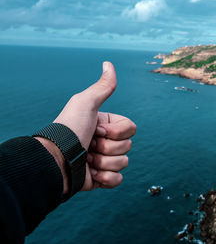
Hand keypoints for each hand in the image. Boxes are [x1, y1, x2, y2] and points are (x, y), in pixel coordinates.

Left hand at [52, 62, 135, 192]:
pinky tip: (92, 175)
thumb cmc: (69, 129)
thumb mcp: (86, 103)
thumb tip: (108, 64)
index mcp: (107, 125)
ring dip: (104, 163)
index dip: (117, 131)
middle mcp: (106, 142)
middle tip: (89, 145)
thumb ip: (102, 87)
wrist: (55, 161)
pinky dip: (106, 179)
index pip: (131, 128)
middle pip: (128, 146)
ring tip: (86, 161)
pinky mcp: (101, 178)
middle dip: (108, 148)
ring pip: (124, 163)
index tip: (97, 128)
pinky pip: (118, 180)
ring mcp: (104, 161)